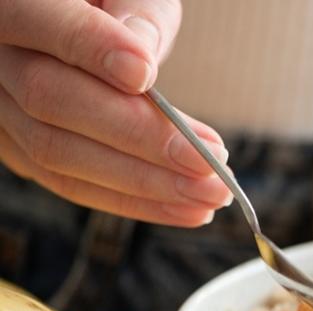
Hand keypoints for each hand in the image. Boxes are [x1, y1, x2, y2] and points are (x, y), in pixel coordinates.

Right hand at [0, 0, 230, 226]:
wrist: (90, 22)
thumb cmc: (117, 5)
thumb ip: (137, 11)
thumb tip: (140, 57)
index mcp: (13, 2)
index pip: (40, 21)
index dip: (91, 49)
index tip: (145, 74)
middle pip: (50, 100)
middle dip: (139, 137)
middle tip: (209, 160)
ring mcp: (2, 110)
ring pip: (59, 153)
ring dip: (145, 182)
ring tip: (212, 192)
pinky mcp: (24, 150)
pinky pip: (72, 184)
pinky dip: (134, 200)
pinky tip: (189, 208)